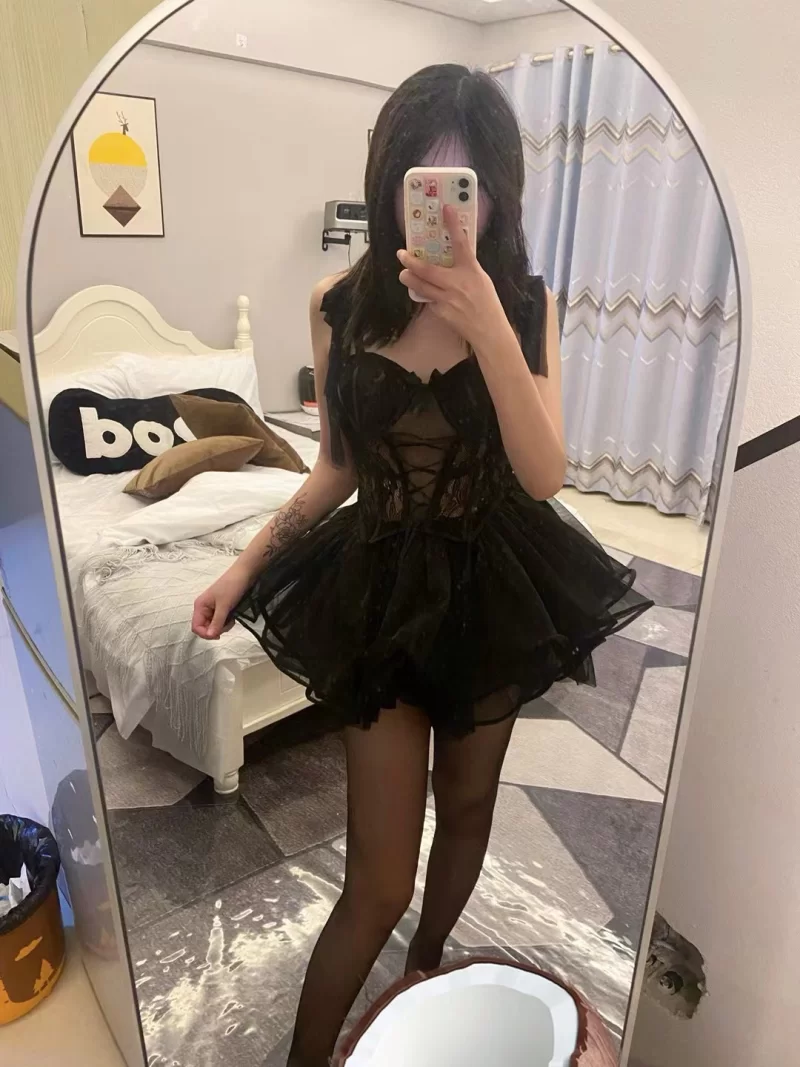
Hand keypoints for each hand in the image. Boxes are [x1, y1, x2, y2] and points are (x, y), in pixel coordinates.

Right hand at [191, 563, 251, 640]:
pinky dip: (227, 622)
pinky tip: (233, 617)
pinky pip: (220, 621)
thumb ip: (217, 622)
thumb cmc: (232, 587)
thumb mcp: (224, 606)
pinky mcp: (221, 608)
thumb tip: (210, 636)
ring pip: (214, 626)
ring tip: (232, 619)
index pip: (196, 627)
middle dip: (216, 630)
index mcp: (200, 606)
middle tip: (228, 624)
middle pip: (205, 628)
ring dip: (223, 626)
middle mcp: (203, 608)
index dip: (205, 634)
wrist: (245, 574)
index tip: (218, 635)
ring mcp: (212, 608)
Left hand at [397, 204, 506, 347]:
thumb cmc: (487, 303)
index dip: (453, 224)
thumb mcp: (481, 279)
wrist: (488, 330)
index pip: (461, 243)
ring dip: (409, 278)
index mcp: (471, 271)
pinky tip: (426, 294)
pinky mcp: (440, 312)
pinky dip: (425, 295)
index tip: (446, 209)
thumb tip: (450, 257)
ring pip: (420, 286)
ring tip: (404, 274)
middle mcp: (457, 283)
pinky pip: (428, 300)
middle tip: (401, 254)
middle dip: (410, 261)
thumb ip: (465, 267)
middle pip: (427, 269)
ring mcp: (447, 299)